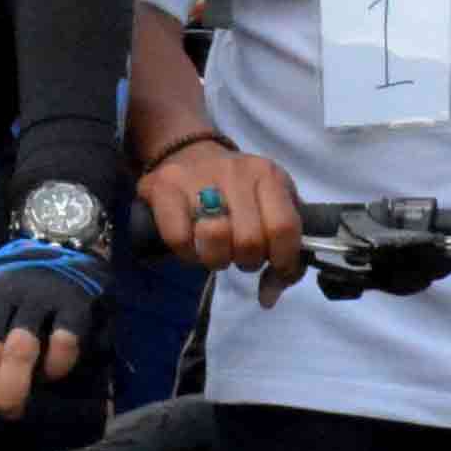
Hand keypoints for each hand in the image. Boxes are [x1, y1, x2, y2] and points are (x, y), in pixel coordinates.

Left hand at [0, 239, 101, 419]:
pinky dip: (56, 366)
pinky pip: (63, 342)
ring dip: (11, 388)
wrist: (62, 253)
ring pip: (20, 349)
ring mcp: (39, 297)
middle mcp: (3, 294)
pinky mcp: (73, 304)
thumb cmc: (11, 292)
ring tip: (9, 409)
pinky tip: (51, 376)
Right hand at [133, 133, 306, 293]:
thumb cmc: (238, 191)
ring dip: (216, 259)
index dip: (283, 260)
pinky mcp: (164, 187)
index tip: (274, 266)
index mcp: (269, 175)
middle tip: (238, 254)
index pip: (285, 228)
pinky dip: (186, 254)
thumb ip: (284, 251)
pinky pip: (179, 238)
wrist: (190, 154)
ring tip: (216, 252)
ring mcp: (198, 177)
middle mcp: (236, 172)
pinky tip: (191, 247)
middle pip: (249, 240)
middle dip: (246, 260)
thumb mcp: (270, 208)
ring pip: (214, 237)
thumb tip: (269, 297)